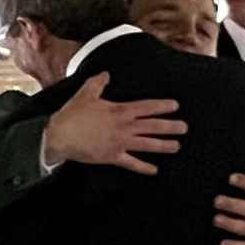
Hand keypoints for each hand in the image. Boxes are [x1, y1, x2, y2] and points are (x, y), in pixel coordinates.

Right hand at [40, 74, 183, 175]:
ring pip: (147, 144)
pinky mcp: (112, 156)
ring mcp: (120, 143)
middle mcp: (125, 127)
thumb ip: (98, 82)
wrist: (60, 136)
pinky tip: (154, 170)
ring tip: (177, 146)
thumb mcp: (86, 93)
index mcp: (121, 110)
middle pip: (153, 126)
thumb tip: (106, 74)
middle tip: (184, 128)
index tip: (175, 106)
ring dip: (164, 146)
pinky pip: (132, 163)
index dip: (163, 106)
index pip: (148, 107)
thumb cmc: (72, 114)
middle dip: (171, 127)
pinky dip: (143, 167)